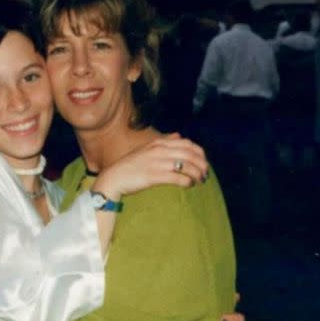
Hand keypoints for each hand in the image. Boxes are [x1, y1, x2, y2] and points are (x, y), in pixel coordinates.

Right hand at [93, 133, 208, 198]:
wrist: (114, 178)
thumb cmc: (130, 166)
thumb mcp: (146, 149)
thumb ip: (163, 141)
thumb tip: (178, 135)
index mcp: (158, 143)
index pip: (187, 144)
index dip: (200, 153)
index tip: (204, 162)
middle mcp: (159, 150)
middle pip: (190, 155)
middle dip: (202, 165)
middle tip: (205, 174)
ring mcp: (157, 163)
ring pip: (186, 166)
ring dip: (197, 174)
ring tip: (199, 181)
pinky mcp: (154, 176)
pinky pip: (177, 177)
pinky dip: (187, 181)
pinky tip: (189, 185)